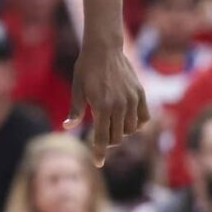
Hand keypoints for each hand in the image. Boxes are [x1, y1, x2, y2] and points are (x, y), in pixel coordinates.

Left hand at [64, 34, 150, 165]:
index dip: (99, 153)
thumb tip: (68, 127)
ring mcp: (132, 100)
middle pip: (116, 137)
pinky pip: (143, 118)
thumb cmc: (86, 68)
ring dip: (121, 132)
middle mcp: (119, 106)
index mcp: (101, 107)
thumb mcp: (77, 89)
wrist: (104, 47)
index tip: (97, 164)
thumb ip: (75, 110)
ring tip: (112, 124)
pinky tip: (127, 120)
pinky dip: (137, 124)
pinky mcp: (140, 93)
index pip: (101, 138)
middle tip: (100, 132)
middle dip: (107, 140)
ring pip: (130, 130)